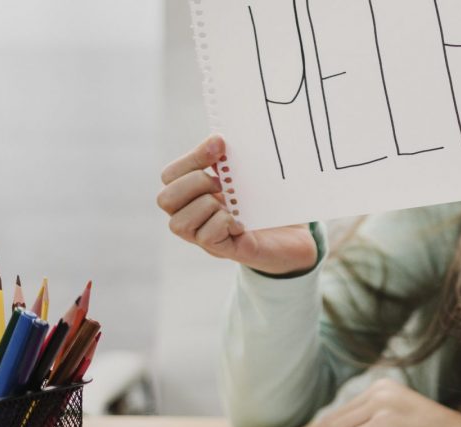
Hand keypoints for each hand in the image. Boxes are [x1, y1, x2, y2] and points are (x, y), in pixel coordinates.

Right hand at [157, 136, 316, 274]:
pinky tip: (242, 222)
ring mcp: (204, 238)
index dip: (192, 158)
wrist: (296, 236)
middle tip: (223, 183)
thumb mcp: (247, 176)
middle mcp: (193, 218)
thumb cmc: (269, 204)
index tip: (221, 145)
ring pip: (179, 223)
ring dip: (208, 205)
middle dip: (195, 183)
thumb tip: (217, 140)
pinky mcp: (224, 251)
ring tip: (232, 205)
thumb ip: (229, 160)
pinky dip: (224, 223)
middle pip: (165, 199)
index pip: (170, 175)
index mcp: (195, 194)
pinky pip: (206, 237)